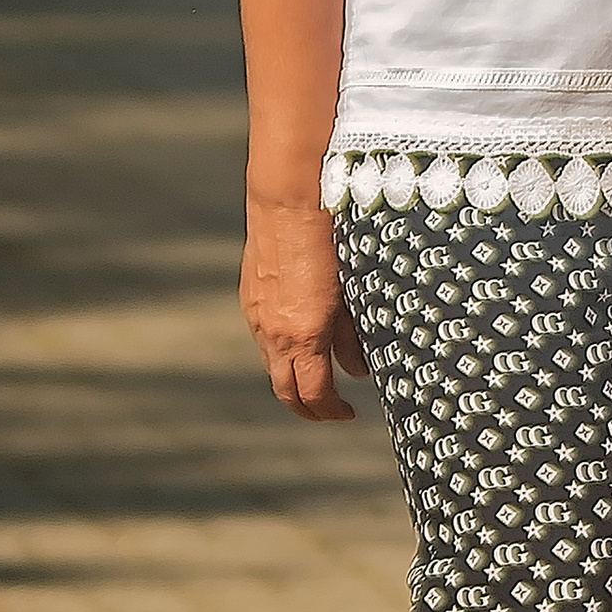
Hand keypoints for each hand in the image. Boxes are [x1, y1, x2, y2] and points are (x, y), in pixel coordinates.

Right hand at [241, 193, 365, 422]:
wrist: (289, 197)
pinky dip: (285, 346)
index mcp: (301, 335)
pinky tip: (307, 335)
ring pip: (273, 362)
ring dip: (297, 374)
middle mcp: (271, 331)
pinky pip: (265, 334)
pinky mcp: (250, 295)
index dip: (329, 412)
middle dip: (309, 407)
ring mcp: (256, 314)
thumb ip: (354, 334)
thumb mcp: (354, 292)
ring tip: (325, 372)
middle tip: (332, 411)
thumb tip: (361, 370)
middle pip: (285, 389)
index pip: (311, 394)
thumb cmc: (334, 239)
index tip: (348, 414)